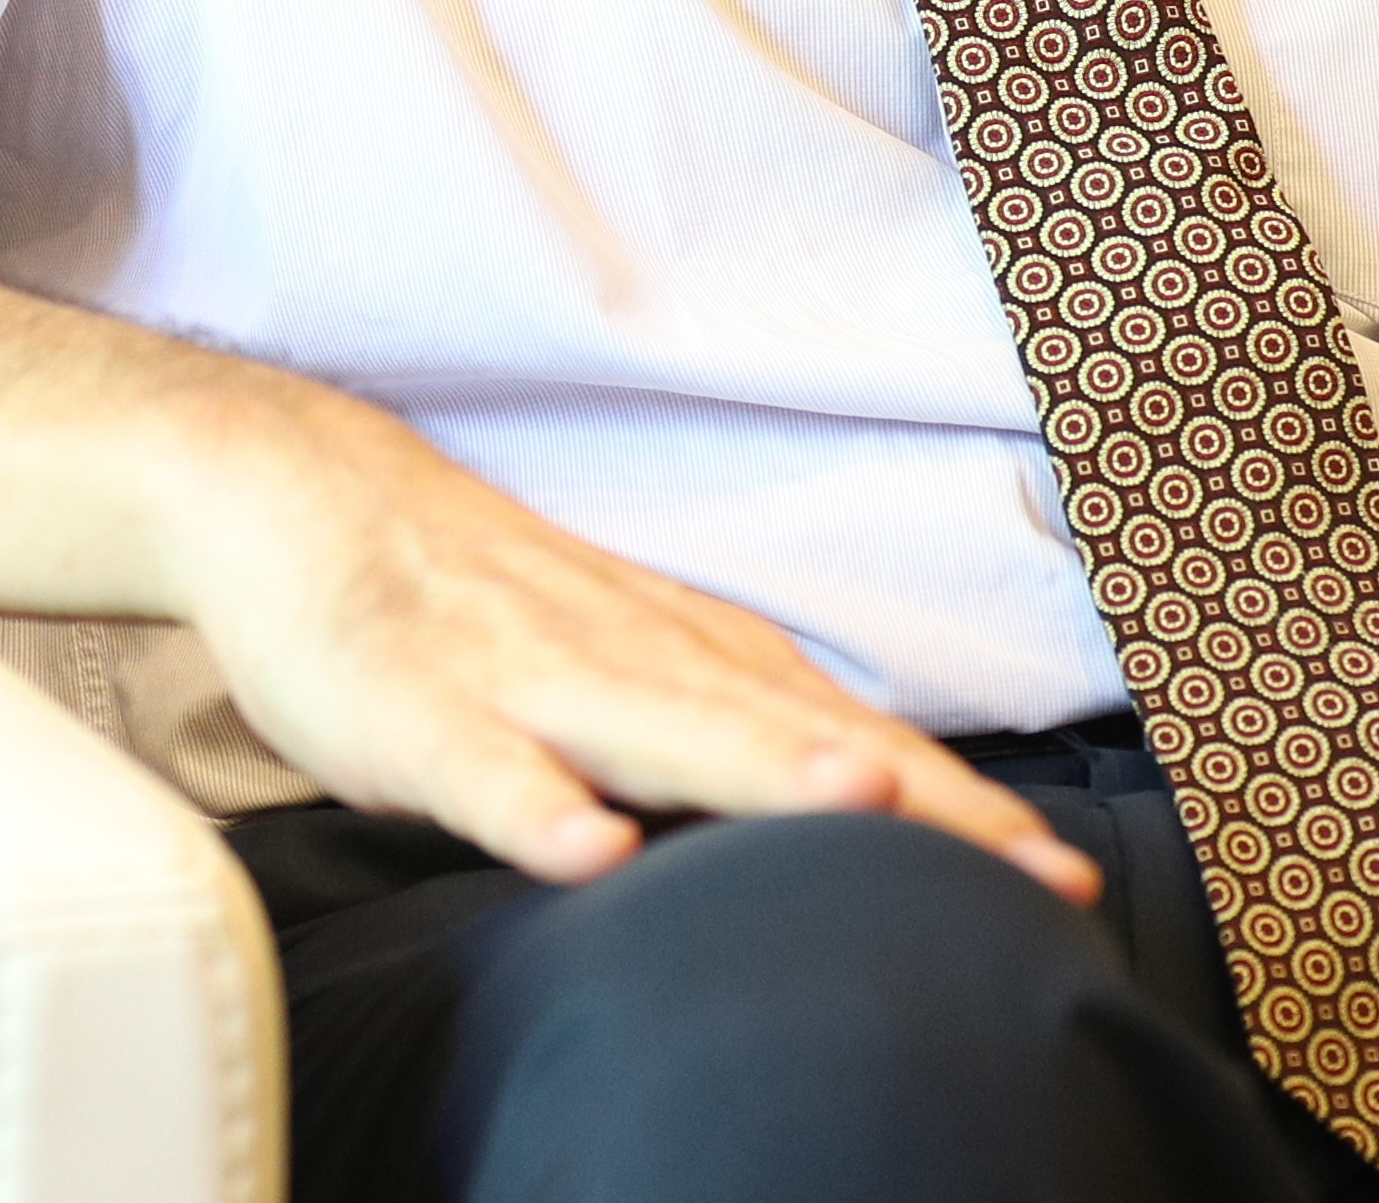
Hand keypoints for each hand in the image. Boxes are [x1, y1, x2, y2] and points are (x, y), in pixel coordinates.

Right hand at [163, 383, 1100, 902]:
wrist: (309, 496)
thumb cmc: (484, 609)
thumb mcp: (626, 668)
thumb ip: (731, 734)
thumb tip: (869, 819)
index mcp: (692, 660)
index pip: (851, 742)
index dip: (959, 812)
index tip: (1069, 882)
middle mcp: (634, 661)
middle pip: (792, 740)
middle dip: (916, 801)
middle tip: (1029, 864)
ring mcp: (528, 680)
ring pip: (662, 730)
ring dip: (764, 769)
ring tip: (862, 807)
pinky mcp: (415, 711)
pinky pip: (482, 769)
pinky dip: (537, 808)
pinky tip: (586, 851)